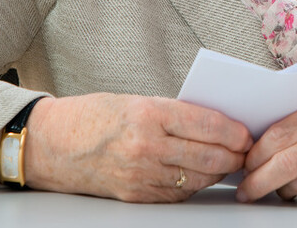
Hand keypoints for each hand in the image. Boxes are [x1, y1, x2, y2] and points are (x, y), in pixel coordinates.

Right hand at [23, 93, 251, 201]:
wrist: (50, 144)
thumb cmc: (93, 116)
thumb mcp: (136, 101)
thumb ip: (174, 113)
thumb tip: (215, 124)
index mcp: (149, 114)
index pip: (207, 124)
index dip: (234, 131)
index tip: (247, 133)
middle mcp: (146, 146)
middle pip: (208, 155)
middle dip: (235, 155)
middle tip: (247, 151)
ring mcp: (140, 174)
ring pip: (197, 177)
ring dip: (219, 172)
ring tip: (230, 164)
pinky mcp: (135, 195)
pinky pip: (177, 193)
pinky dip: (195, 184)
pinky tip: (203, 176)